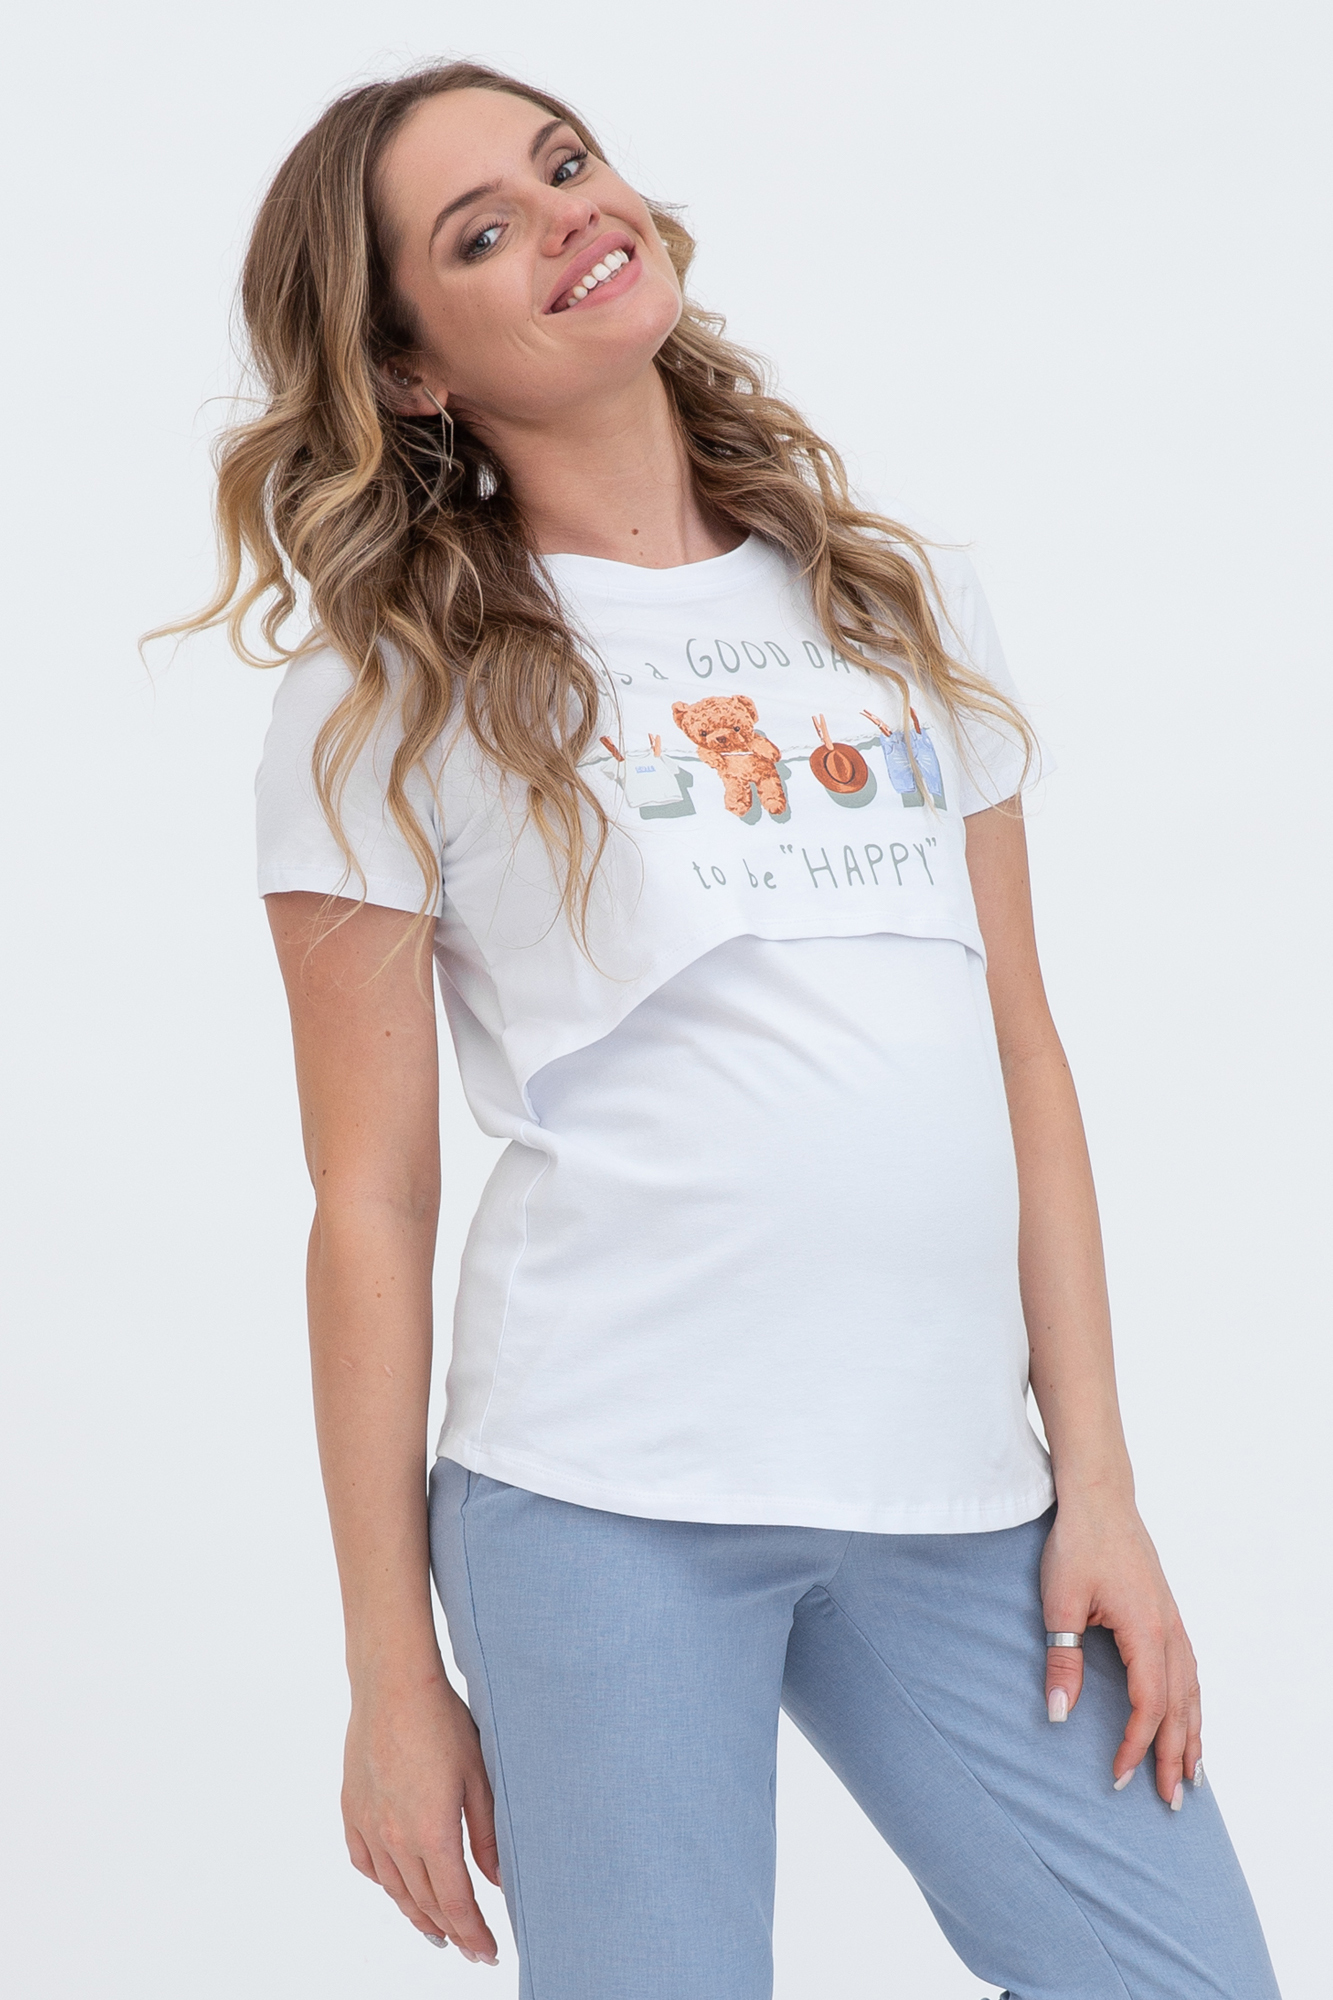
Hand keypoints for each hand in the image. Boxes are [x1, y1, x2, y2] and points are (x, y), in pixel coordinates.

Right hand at [343, 1674, 501, 1960]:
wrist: (392, 1685)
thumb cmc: (441, 1722)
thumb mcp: (478, 1777)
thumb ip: (487, 1835)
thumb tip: (496, 1880)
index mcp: (432, 1833)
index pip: (456, 1903)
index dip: (473, 1934)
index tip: (488, 1952)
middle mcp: (396, 1838)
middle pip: (425, 1903)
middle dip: (451, 1931)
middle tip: (470, 1948)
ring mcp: (369, 1826)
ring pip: (394, 1889)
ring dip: (417, 1915)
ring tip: (437, 1931)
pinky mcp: (352, 1810)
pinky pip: (366, 1863)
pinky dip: (384, 1882)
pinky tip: (396, 1886)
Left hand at [1040, 1496, 1202, 1807]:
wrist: (1099, 1498)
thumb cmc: (1078, 1544)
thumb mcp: (1060, 1602)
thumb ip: (1062, 1658)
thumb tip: (1058, 1714)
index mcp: (1146, 1630)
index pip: (1149, 1704)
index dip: (1136, 1744)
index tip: (1120, 1775)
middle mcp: (1169, 1630)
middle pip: (1180, 1706)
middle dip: (1175, 1755)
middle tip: (1168, 1800)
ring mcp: (1173, 1621)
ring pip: (1191, 1691)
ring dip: (1191, 1734)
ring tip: (1191, 1775)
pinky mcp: (1167, 1614)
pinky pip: (1189, 1671)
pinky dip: (1192, 1703)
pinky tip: (1188, 1718)